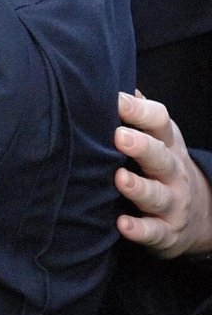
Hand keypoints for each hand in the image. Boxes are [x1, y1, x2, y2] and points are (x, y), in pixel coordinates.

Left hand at [114, 91, 211, 256]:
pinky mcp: (167, 232)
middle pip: (160, 156)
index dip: (139, 110)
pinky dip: (139, 230)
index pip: (160, 122)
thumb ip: (137, 113)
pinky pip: (154, 232)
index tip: (116, 100)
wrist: (201, 216)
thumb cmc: (163, 165)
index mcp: (167, 143)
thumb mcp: (158, 138)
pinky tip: (122, 225)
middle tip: (119, 137)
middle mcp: (172, 171)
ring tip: (119, 179)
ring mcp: (172, 202)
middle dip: (142, 146)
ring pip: (157, 195)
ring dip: (138, 188)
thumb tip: (114, 82)